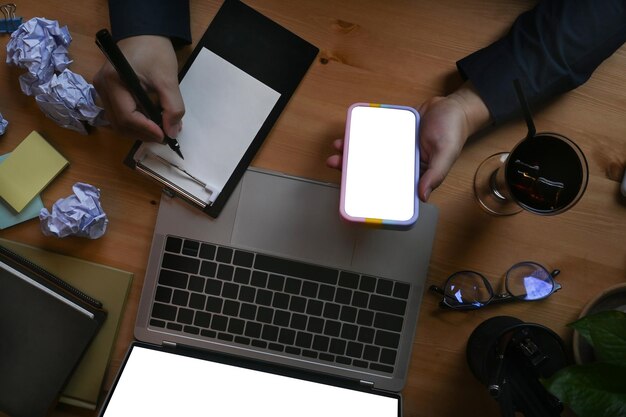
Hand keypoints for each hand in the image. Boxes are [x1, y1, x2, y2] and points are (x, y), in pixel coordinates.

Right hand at [93, 35, 183, 141]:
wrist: (144, 33)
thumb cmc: (155, 51)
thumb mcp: (168, 79)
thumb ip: (172, 107)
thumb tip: (172, 133)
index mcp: (113, 81)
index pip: (126, 117)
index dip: (146, 130)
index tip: (165, 136)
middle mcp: (101, 87)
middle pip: (120, 124)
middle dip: (143, 133)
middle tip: (165, 136)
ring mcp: (102, 90)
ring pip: (118, 122)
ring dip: (139, 130)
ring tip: (159, 129)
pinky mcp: (107, 91)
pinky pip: (119, 114)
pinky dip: (135, 122)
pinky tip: (150, 121)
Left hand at [326, 82, 489, 201]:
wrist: (454, 105)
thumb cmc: (453, 132)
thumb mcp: (446, 154)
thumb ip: (435, 175)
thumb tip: (422, 197)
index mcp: (412, 173)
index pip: (386, 185)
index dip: (367, 188)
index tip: (350, 189)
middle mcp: (400, 162)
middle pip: (372, 168)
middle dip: (351, 167)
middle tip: (333, 163)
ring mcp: (395, 146)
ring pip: (370, 151)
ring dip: (352, 150)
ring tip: (337, 147)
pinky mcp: (393, 131)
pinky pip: (375, 134)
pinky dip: (362, 134)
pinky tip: (349, 133)